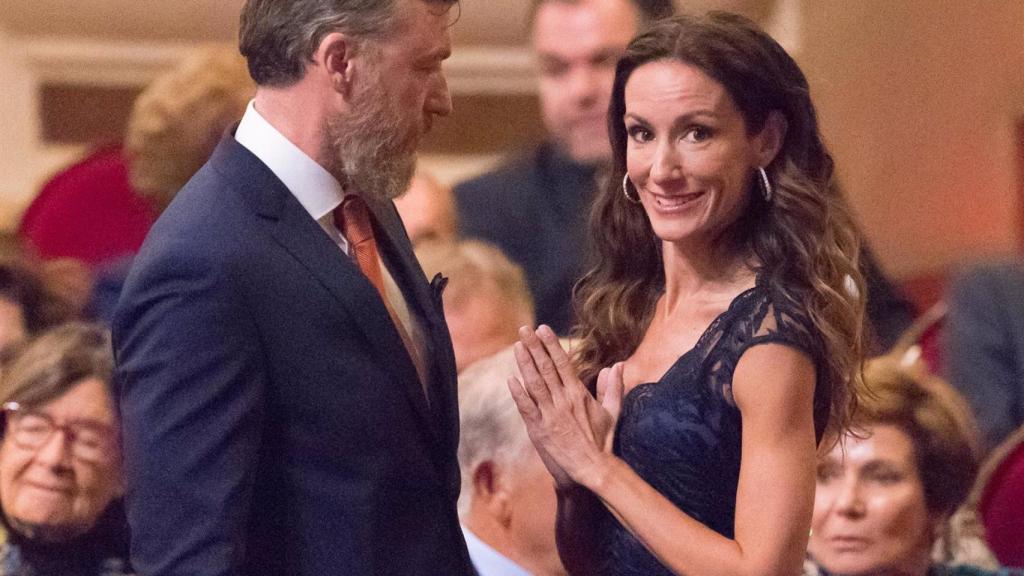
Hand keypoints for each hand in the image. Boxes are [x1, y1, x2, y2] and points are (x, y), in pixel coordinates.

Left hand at [506, 325, 623, 489]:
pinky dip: (518, 393)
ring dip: (525, 363)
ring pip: (534, 383)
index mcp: (578, 394)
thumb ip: (612, 387)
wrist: (592, 469)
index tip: (542, 329)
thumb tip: (617, 365)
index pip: (563, 363)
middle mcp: (563, 400)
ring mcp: (550, 414)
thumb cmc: (602, 441)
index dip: (551, 345)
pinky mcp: (539, 430)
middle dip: (534, 347)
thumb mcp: (612, 412)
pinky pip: (526, 407)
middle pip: (546, 368)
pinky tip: (511, 378)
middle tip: (524, 329)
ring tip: (518, 346)